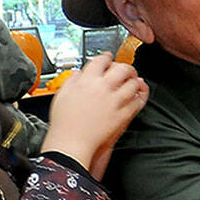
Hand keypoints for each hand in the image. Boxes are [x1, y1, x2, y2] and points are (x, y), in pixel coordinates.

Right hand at [42, 53, 148, 180]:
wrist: (71, 142)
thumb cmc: (64, 122)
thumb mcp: (62, 94)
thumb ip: (72, 80)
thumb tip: (78, 73)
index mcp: (86, 80)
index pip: (101, 60)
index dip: (106, 57)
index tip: (108, 58)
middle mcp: (102, 88)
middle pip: (121, 69)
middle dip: (126, 67)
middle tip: (126, 69)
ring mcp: (114, 101)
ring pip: (132, 84)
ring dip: (134, 81)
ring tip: (133, 81)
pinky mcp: (121, 115)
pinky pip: (135, 102)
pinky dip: (138, 98)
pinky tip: (135, 97)